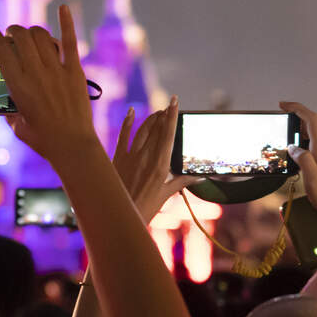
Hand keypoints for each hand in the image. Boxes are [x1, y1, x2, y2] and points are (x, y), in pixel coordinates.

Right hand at [0, 5, 97, 167]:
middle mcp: (36, 73)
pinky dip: (67, 22)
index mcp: (18, 85)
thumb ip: (9, 107)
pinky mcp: (75, 72)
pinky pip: (70, 41)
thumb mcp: (16, 124)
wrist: (72, 146)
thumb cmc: (42, 139)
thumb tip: (6, 97)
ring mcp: (57, 70)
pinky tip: (64, 7)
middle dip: (13, 31)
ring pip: (41, 36)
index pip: (0, 51)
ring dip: (32, 31)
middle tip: (12, 34)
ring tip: (29, 35)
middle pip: (21, 37)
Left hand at [113, 98, 196, 222]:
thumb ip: (182, 182)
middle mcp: (146, 156)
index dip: (172, 116)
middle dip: (163, 115)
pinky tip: (131, 111)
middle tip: (168, 106)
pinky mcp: (118, 157)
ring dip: (150, 118)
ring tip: (158, 112)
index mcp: (160, 164)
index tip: (175, 102)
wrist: (120, 214)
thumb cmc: (146, 207)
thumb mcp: (166, 195)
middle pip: (156, 129)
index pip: (168, 134)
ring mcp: (130, 155)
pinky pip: (123, 135)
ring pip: (142, 129)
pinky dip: (127, 122)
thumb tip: (199, 177)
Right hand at [279, 101, 316, 218]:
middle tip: (280, 119)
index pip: (311, 119)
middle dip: (295, 117)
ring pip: (311, 135)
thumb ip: (303, 159)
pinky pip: (313, 145)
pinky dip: (301, 143)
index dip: (297, 108)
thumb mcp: (313, 178)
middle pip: (311, 124)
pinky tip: (294, 154)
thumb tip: (294, 147)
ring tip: (284, 137)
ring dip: (297, 131)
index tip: (283, 105)